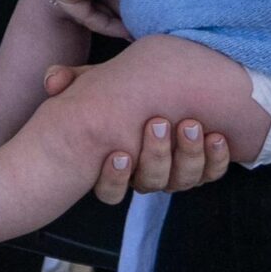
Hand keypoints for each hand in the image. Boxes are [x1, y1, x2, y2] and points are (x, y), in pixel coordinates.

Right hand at [49, 70, 232, 202]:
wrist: (165, 93)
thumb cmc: (120, 95)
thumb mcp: (92, 85)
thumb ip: (71, 80)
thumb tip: (53, 79)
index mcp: (115, 166)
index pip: (109, 191)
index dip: (115, 180)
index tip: (119, 154)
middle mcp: (144, 176)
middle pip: (151, 182)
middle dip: (156, 154)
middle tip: (158, 122)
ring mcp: (175, 174)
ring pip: (183, 180)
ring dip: (188, 154)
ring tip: (190, 124)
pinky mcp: (203, 167)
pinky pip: (212, 173)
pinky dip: (216, 158)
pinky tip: (216, 136)